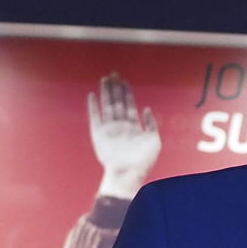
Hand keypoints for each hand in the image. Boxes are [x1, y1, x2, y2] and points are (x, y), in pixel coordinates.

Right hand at [89, 73, 161, 198]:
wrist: (127, 173)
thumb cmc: (143, 161)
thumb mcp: (154, 141)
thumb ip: (151, 124)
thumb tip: (147, 109)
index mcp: (133, 127)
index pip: (129, 105)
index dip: (127, 93)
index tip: (124, 81)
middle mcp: (120, 126)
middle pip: (117, 103)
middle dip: (115, 89)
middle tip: (113, 75)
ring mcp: (109, 129)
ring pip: (107, 106)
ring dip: (105, 93)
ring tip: (104, 79)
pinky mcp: (98, 134)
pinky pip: (94, 117)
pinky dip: (92, 106)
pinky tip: (92, 95)